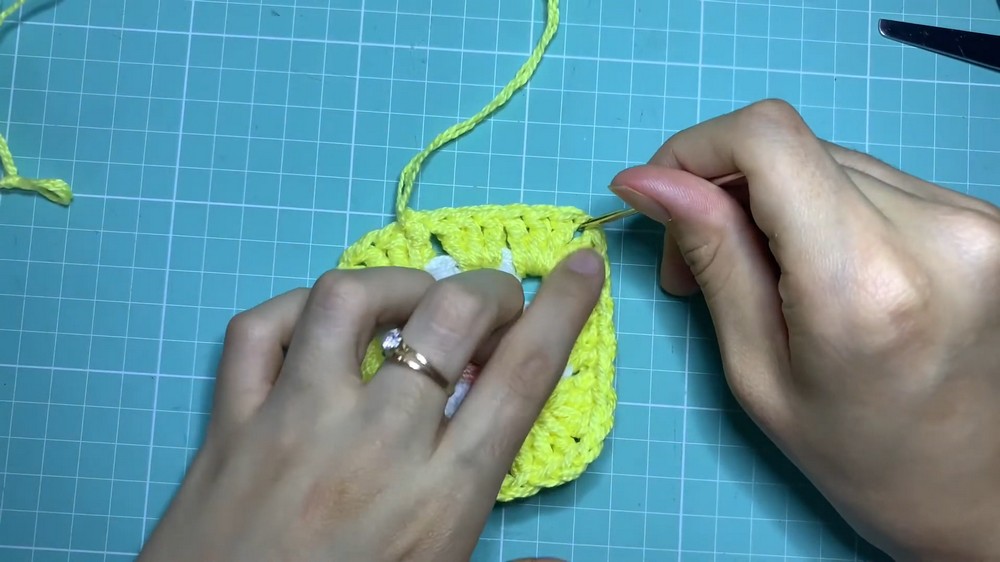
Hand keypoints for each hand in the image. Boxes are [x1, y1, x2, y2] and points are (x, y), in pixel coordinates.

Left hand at [137, 250, 604, 560]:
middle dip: (489, 289)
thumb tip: (562, 560)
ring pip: (349, 301)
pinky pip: (258, 331)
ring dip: (394, 284)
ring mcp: (295, 421)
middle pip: (450, 317)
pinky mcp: (230, 422)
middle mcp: (377, 442)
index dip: (562, 308)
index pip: (523, 375)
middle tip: (492, 304)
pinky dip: (294, 310)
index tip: (579, 268)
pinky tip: (317, 325)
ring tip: (412, 302)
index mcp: (443, 495)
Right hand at [610, 100, 999, 560]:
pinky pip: (870, 181)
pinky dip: (823, 210)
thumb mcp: (757, 370)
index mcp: (864, 281)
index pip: (769, 140)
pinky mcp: (981, 216)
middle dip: (724, 191)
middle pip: (792, 149)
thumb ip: (712, 257)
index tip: (660, 194)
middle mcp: (934, 230)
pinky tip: (815, 268)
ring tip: (764, 277)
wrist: (974, 486)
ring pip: (828, 162)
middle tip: (696, 266)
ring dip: (774, 202)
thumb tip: (649, 180)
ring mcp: (971, 217)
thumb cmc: (855, 454)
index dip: (696, 148)